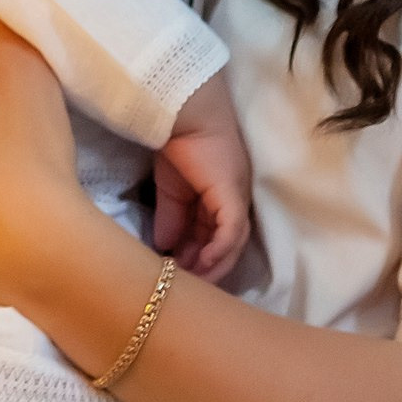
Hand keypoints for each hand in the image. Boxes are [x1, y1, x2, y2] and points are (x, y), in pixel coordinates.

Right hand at [152, 115, 249, 284]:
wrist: (182, 117)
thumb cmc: (179, 146)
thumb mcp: (170, 192)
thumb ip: (170, 219)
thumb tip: (163, 247)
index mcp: (221, 198)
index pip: (212, 236)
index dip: (196, 258)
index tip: (176, 274)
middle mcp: (235, 201)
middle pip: (225, 245)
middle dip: (204, 268)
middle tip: (183, 285)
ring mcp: (238, 199)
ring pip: (232, 243)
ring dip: (212, 266)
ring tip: (191, 281)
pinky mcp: (234, 197)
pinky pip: (231, 232)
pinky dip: (218, 251)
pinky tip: (200, 264)